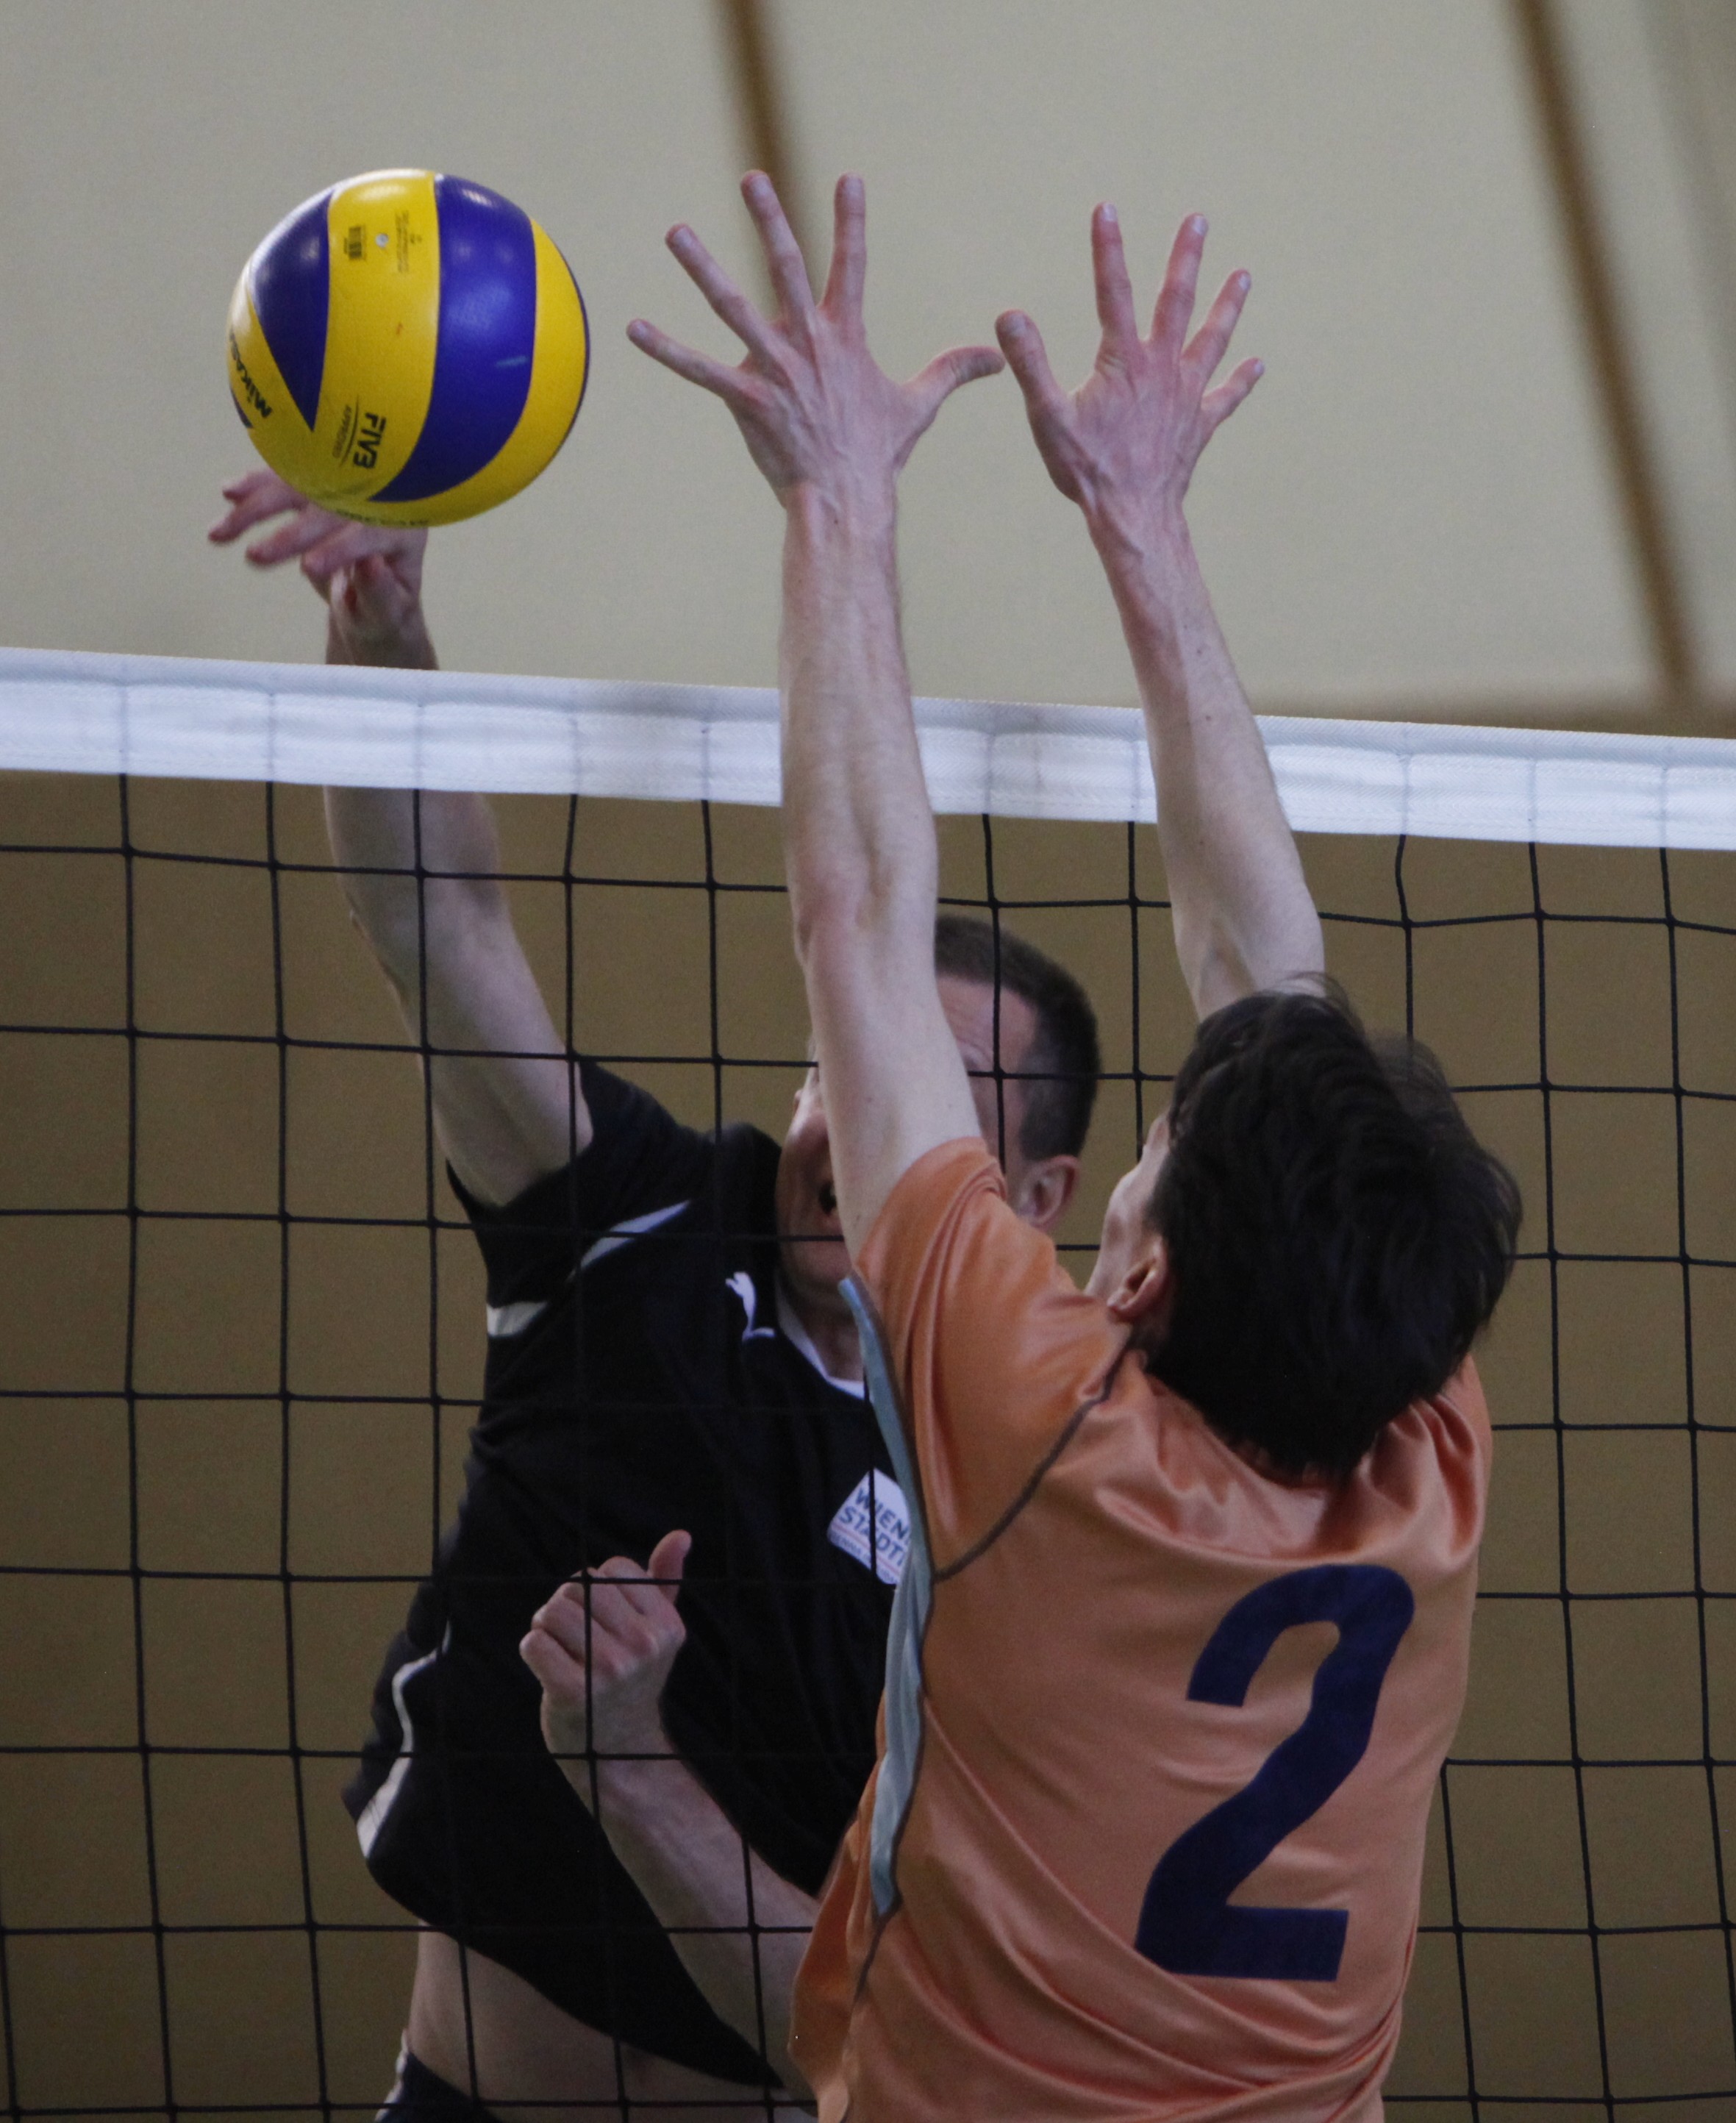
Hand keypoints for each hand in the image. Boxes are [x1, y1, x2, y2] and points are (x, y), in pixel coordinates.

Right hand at [207, 467, 435, 668]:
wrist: (376, 594)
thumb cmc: (386, 610)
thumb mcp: (388, 615)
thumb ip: (381, 595)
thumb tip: (371, 565)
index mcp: (403, 530)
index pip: (369, 535)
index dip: (339, 550)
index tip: (308, 568)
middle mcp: (377, 501)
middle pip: (330, 509)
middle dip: (289, 533)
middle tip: (255, 557)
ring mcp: (345, 488)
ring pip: (298, 489)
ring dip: (256, 508)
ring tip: (220, 533)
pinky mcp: (318, 485)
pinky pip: (284, 480)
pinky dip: (255, 486)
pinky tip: (228, 493)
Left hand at [521, 1529, 692, 1800]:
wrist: (621, 1753)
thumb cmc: (633, 1679)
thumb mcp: (656, 1632)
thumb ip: (665, 1580)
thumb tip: (681, 1535)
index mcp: (667, 1625)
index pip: (615, 1568)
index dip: (600, 1588)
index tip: (606, 1620)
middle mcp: (643, 1646)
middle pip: (580, 1585)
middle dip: (567, 1602)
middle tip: (574, 1633)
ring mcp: (609, 1671)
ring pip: (554, 1610)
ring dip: (545, 1625)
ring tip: (559, 1647)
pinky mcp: (573, 1693)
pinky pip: (534, 1643)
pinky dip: (532, 1649)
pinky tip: (547, 1667)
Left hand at [628, 171, 1002, 507]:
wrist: (848, 502)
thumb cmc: (878, 455)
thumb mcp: (918, 405)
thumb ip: (952, 371)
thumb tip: (998, 358)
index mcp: (846, 336)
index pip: (852, 266)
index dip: (851, 222)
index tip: (849, 178)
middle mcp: (810, 343)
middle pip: (787, 268)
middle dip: (770, 220)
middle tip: (752, 178)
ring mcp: (776, 370)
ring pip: (734, 308)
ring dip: (702, 269)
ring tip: (675, 232)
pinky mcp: (748, 401)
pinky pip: (700, 372)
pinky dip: (666, 350)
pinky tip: (633, 329)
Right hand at [996, 210, 1262, 548]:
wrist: (1133, 515)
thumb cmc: (1087, 470)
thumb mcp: (1048, 417)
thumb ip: (1030, 364)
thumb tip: (1009, 315)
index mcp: (1124, 361)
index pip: (1112, 292)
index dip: (1108, 249)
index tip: (1107, 209)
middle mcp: (1162, 369)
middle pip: (1177, 302)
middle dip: (1186, 258)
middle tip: (1198, 220)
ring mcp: (1186, 396)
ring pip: (1213, 340)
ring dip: (1227, 307)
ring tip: (1243, 276)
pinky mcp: (1199, 426)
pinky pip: (1225, 398)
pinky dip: (1241, 381)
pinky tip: (1257, 365)